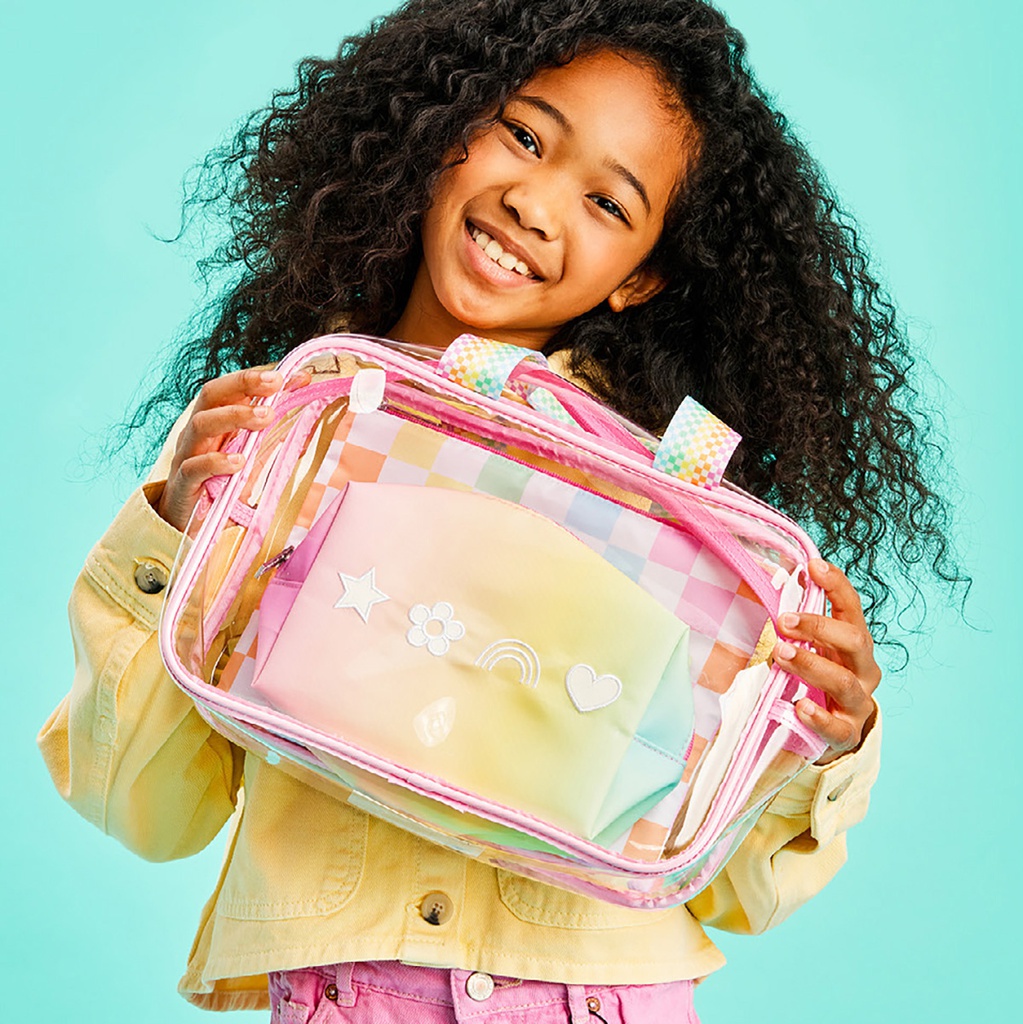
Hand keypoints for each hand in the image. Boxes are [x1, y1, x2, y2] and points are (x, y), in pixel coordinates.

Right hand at [156, 368, 295, 530]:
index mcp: (216, 421)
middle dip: (244, 382)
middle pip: (212, 394)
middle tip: (276, 383)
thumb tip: (309, 422)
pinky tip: (239, 462)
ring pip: (201, 424)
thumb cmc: (220, 484)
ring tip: (266, 416)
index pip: (235, 388)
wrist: (185, 522)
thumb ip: (274, 439)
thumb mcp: (252, 458)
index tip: (298, 376)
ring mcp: (188, 454)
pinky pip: (194, 467)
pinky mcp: (183, 483)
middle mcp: (199, 431)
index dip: (263, 377)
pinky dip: (217, 462)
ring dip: (235, 415)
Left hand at [772, 559, 880, 765]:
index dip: (836, 585)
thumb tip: (770, 586)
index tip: (813, 566)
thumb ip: (796, 626)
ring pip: (845, 682)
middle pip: (854, 641)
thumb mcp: (811, 649)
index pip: (851, 608)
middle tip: (783, 620)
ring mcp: (858, 703)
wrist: (828, 732)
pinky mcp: (847, 734)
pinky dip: (818, 717)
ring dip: (812, 665)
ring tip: (781, 655)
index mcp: (854, 643)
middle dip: (819, 627)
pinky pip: (837, 728)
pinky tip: (799, 707)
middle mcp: (863, 670)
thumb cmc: (816, 680)